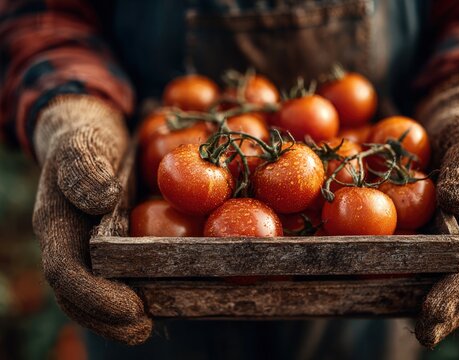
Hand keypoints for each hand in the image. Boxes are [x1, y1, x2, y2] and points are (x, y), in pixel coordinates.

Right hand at [32, 95, 151, 344]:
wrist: (86, 129)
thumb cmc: (86, 135)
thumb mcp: (84, 141)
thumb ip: (84, 167)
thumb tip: (99, 201)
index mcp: (56, 223)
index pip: (66, 271)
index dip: (96, 296)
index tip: (132, 309)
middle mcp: (66, 241)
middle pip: (76, 294)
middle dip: (106, 318)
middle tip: (143, 329)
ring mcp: (83, 245)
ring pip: (90, 292)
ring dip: (114, 318)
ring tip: (146, 329)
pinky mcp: (104, 243)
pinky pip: (111, 276)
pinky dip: (127, 295)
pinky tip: (155, 302)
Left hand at [415, 74, 458, 346]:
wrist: (456, 127)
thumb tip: (456, 201)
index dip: (457, 293)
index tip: (431, 317)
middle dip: (445, 311)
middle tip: (423, 335)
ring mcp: (451, 238)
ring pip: (440, 276)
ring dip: (423, 301)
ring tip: (409, 327)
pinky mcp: (427, 232)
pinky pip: (415, 257)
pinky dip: (401, 274)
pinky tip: (378, 288)